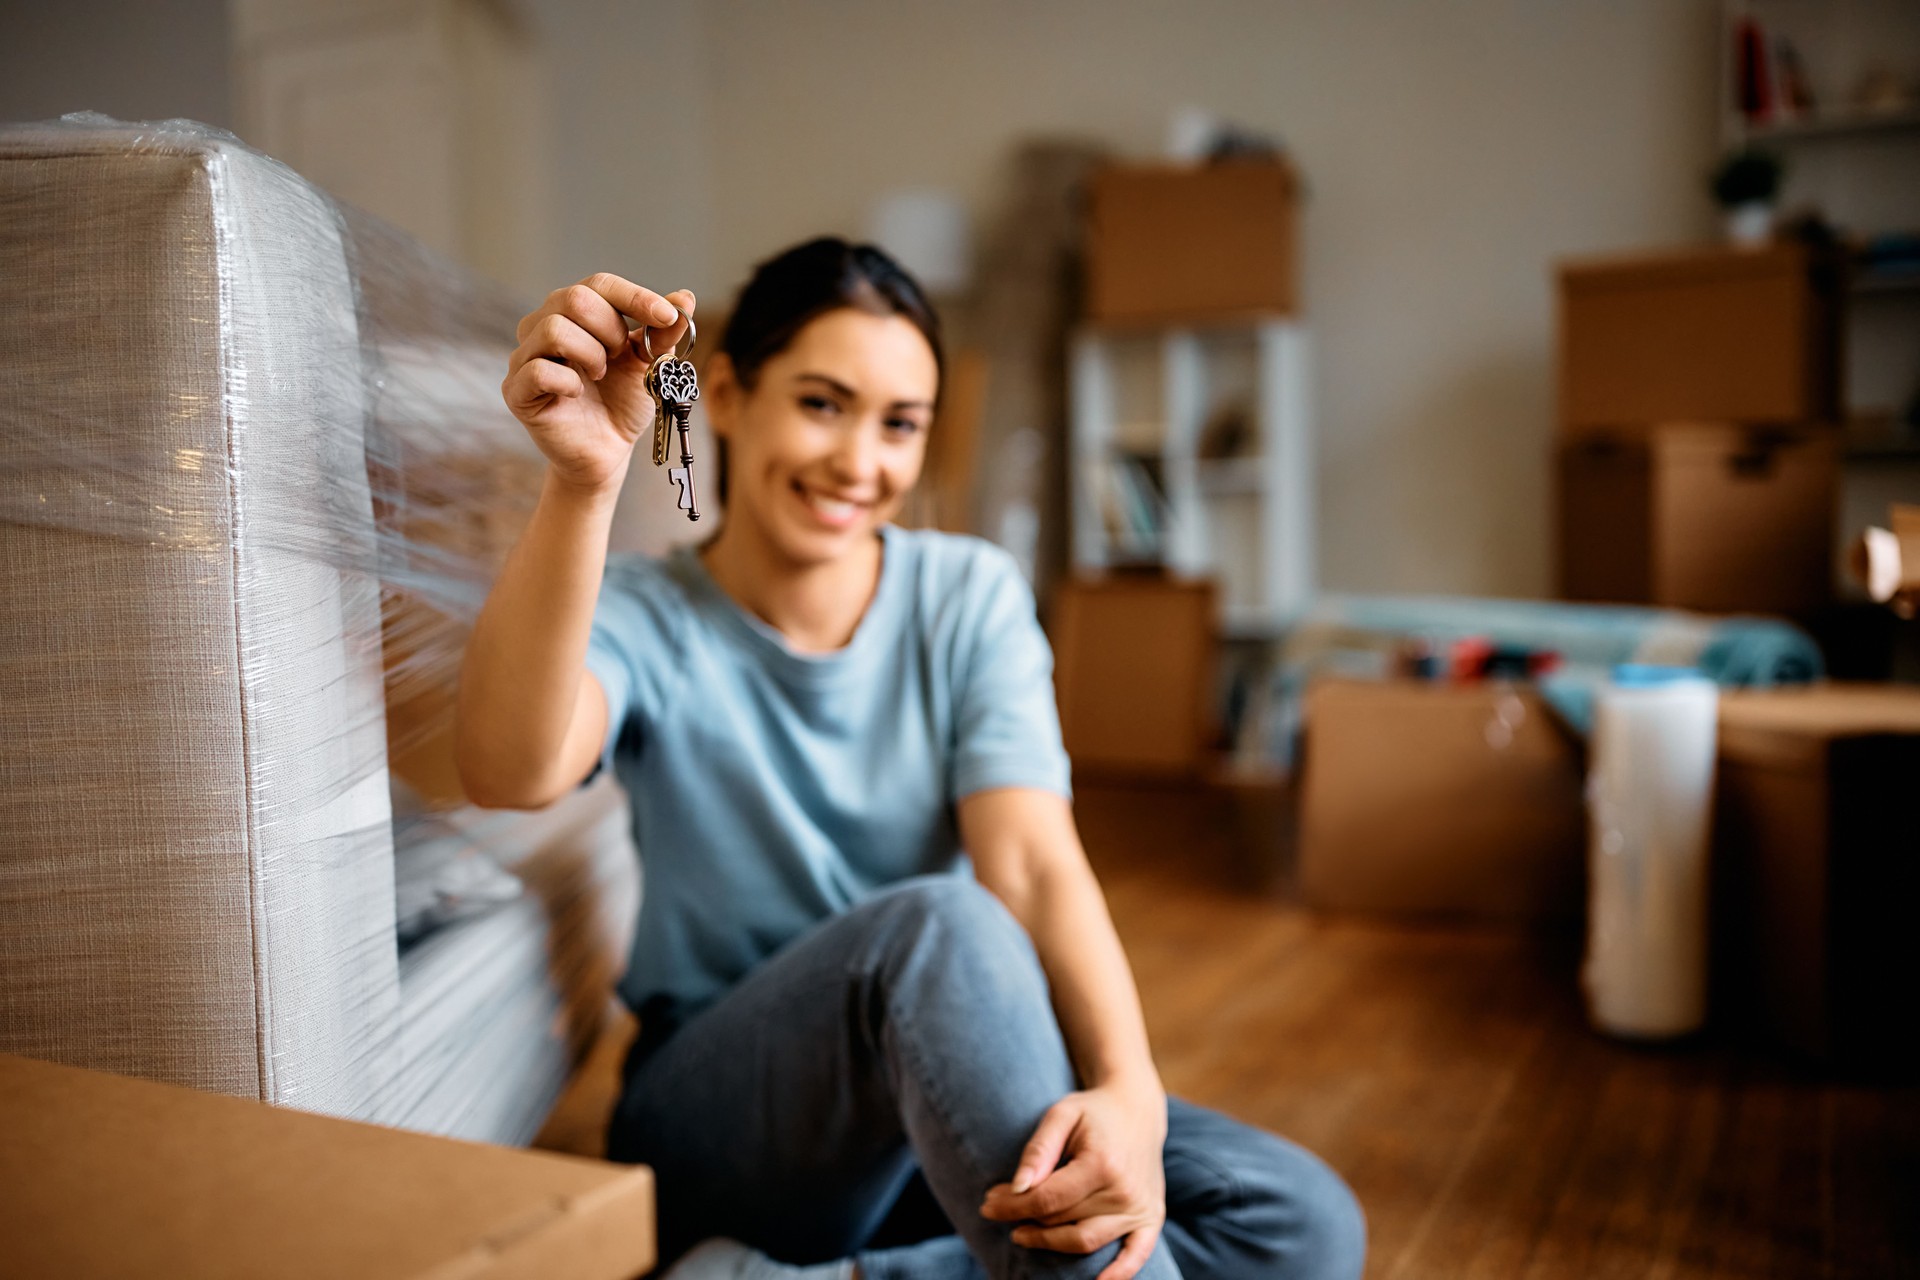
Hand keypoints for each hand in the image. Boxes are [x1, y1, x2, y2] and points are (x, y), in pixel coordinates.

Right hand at [500, 274, 694, 495]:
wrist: (608, 450)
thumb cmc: (622, 401)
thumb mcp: (650, 364)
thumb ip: (663, 333)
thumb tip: (685, 296)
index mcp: (575, 312)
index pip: (600, 285)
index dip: (635, 297)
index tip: (667, 317)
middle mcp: (543, 325)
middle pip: (574, 299)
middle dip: (610, 329)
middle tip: (618, 357)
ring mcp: (526, 356)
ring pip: (555, 329)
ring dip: (591, 354)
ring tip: (599, 375)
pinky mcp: (516, 391)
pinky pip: (538, 370)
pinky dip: (568, 381)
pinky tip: (578, 392)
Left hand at [979, 1083, 1168, 1279]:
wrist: (1137, 1111)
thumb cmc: (1093, 1112)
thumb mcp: (1061, 1115)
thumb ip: (1039, 1150)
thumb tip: (1018, 1188)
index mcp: (1102, 1163)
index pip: (1047, 1199)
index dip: (1012, 1206)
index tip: (987, 1204)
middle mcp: (1124, 1191)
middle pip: (1062, 1221)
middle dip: (1022, 1218)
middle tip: (996, 1208)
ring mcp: (1140, 1208)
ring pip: (1085, 1242)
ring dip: (1048, 1242)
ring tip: (1022, 1233)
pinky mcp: (1151, 1218)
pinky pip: (1135, 1255)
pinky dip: (1119, 1274)